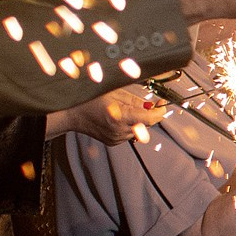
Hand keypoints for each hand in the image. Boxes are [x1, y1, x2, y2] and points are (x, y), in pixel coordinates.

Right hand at [48, 88, 168, 143]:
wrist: (72, 114)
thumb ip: (135, 100)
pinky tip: (119, 118)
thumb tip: (151, 105)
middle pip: (146, 125)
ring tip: (125, 110)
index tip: (163, 105)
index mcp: (119, 116)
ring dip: (138, 121)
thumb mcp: (114, 93)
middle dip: (149, 115)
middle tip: (148, 104)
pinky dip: (129, 126)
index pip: (150, 119)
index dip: (159, 111)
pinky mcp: (113, 142)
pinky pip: (129, 135)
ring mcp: (116, 138)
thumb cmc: (89, 100)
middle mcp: (119, 130)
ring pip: (139, 131)